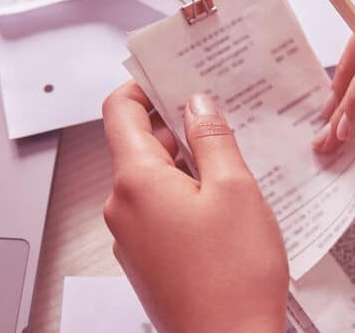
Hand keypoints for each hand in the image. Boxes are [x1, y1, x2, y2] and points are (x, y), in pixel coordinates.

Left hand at [102, 83, 288, 332]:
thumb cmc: (234, 278)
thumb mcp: (235, 190)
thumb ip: (213, 137)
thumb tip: (197, 104)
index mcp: (136, 182)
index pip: (119, 112)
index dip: (142, 87)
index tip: (168, 76)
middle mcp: (123, 208)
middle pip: (138, 146)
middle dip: (178, 128)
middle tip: (220, 117)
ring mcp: (131, 238)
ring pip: (152, 181)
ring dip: (186, 166)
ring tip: (233, 166)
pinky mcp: (147, 261)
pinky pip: (159, 212)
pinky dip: (185, 198)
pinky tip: (224, 207)